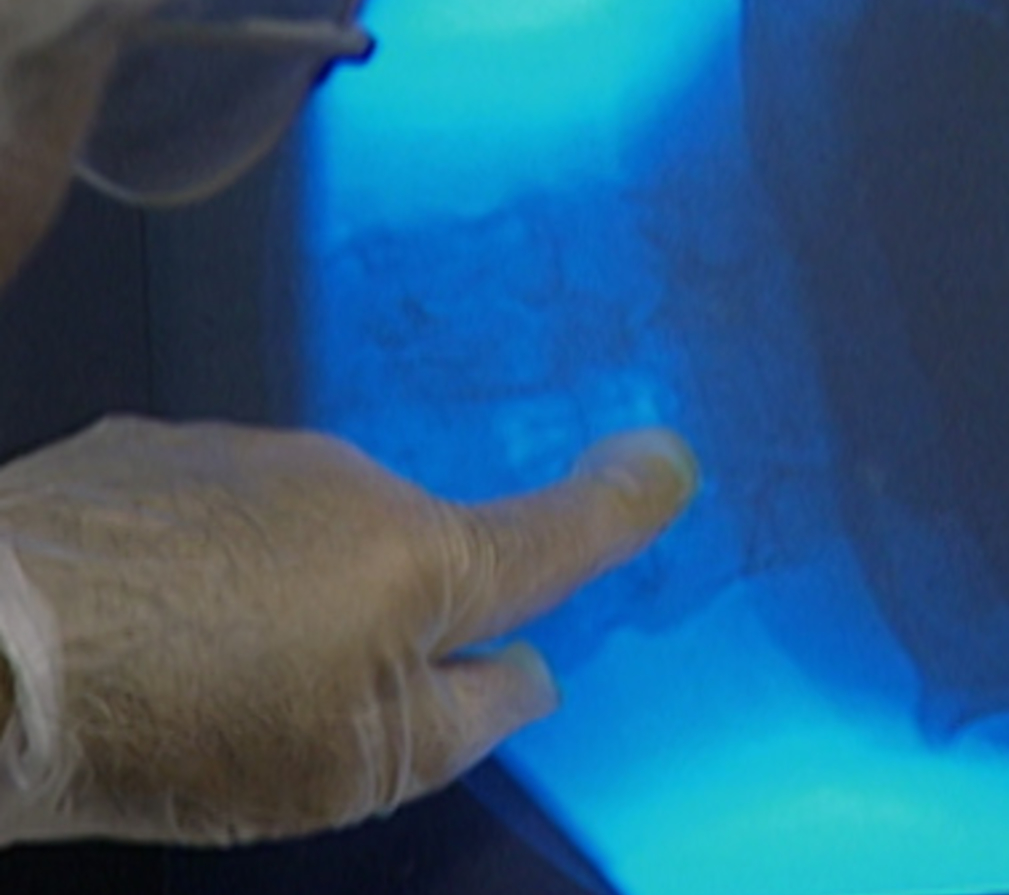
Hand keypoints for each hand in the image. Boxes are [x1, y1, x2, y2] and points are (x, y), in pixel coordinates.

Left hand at [0, 416, 695, 846]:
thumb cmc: (187, 726)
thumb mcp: (359, 770)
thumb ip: (472, 718)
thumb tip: (529, 673)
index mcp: (423, 558)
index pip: (554, 530)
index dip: (621, 501)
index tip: (666, 460)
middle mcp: (349, 479)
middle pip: (405, 548)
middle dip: (383, 607)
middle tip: (302, 701)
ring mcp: (243, 452)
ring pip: (302, 526)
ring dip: (280, 584)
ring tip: (190, 672)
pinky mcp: (146, 448)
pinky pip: (214, 508)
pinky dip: (198, 560)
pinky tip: (133, 622)